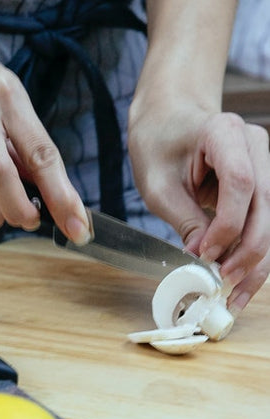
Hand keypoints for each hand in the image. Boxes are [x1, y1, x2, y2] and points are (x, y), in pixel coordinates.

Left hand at [128, 101, 269, 313]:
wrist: (168, 122)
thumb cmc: (159, 147)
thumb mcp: (159, 185)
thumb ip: (185, 218)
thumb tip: (203, 258)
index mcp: (225, 133)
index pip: (241, 183)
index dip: (228, 224)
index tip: (206, 253)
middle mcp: (256, 145)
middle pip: (265, 204)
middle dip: (247, 250)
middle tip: (224, 283)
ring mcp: (264, 164)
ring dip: (256, 260)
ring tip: (234, 296)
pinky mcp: (262, 185)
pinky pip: (263, 223)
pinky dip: (252, 254)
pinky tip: (241, 283)